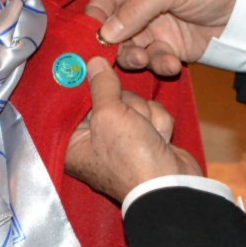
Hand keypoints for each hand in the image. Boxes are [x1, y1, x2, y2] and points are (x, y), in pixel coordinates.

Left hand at [66, 57, 201, 202]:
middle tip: (130, 121)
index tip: (94, 65)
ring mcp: (123, 139)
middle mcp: (94, 140)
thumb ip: (102, 85)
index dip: (87, 84)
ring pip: (134, 102)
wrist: (171, 184)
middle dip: (126, 105)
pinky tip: (160, 140)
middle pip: (109, 97)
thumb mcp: (109, 115)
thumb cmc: (131, 157)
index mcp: (73, 141)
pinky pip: (151, 113)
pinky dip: (158, 124)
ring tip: (148, 135)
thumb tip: (93, 61)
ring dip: (145, 115)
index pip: (75, 101)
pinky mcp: (146, 137)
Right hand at [85, 0, 242, 75]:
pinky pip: (153, 59)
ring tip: (147, 59)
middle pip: (113, 25)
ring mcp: (156, 25)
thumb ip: (136, 8)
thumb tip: (105, 32)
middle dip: (114, 42)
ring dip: (135, 56)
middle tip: (117, 55)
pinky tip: (172, 63)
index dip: (95, 14)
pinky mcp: (170, 46)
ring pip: (130, 46)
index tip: (90, 35)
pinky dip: (159, 63)